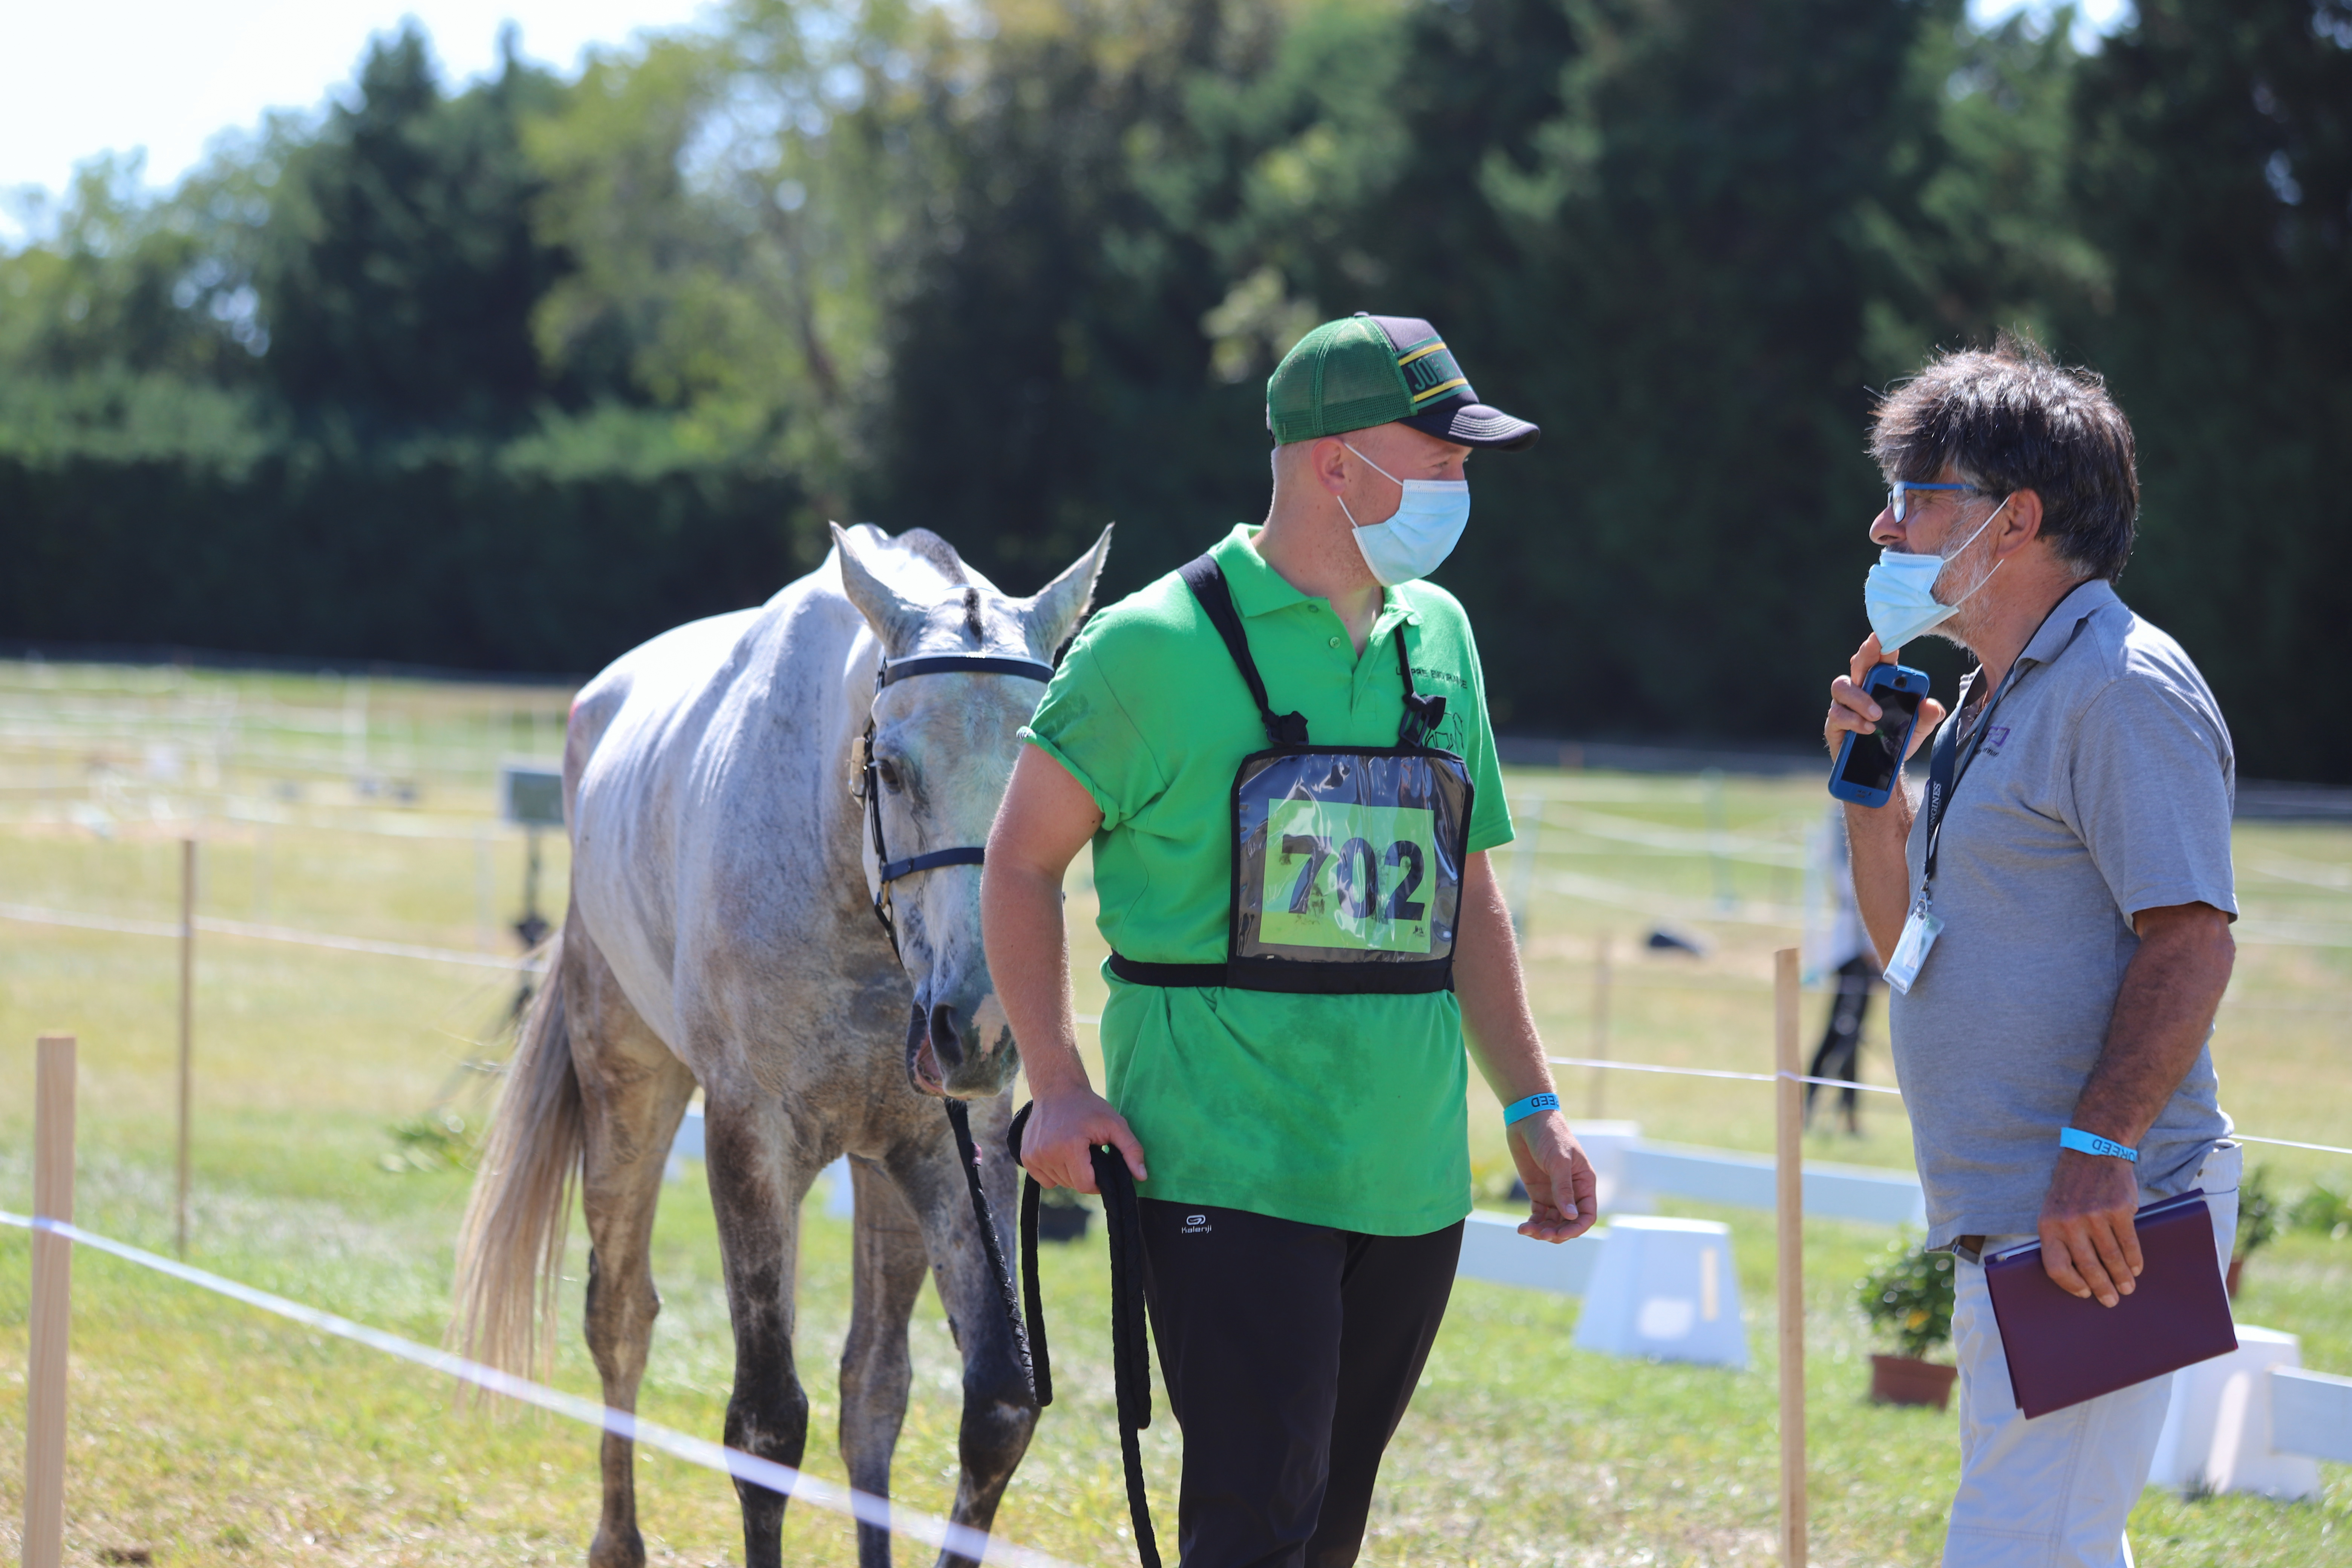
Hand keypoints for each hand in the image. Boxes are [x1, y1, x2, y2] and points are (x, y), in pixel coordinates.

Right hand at [1018, 1085, 1146, 1194]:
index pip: (1085, 1185)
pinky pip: (1045, 1179)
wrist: (1057, 1088)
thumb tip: (1142, 1177)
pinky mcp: (1026, 1156)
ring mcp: (1034, 1155)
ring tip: (1074, 1149)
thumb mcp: (1115, 1124)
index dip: (1098, 1182)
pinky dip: (1055, 1171)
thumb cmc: (1089, 1107)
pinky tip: (1060, 1152)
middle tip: (1089, 1153)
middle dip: (1085, 1174)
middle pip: (1072, 1185)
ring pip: (1059, 1182)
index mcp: (1070, 1147)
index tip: (1102, 1166)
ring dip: (1070, 1173)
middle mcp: (1047, 1153)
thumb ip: (1131, 1150)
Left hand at [1510, 1111, 1597, 1242]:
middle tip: (1541, 1234)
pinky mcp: (1538, 1193)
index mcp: (1584, 1184)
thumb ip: (1564, 1189)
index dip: (1577, 1228)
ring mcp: (1554, 1194)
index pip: (1587, 1215)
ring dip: (1543, 1231)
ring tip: (1527, 1230)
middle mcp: (1571, 1192)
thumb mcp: (1559, 1161)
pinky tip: (1523, 1228)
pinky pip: (1538, 1216)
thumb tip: (1571, 1216)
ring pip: (1553, 1222)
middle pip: (1569, 1223)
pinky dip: (1532, 1224)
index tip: (1561, 1234)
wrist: (1527, 1120)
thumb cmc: (1550, 1136)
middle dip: (1557, 1233)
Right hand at [1824, 633, 1946, 774]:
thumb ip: (1928, 716)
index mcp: (1881, 684)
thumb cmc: (1896, 741)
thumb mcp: (1918, 729)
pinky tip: (1867, 729)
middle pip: (1858, 665)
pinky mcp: (1835, 724)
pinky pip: (1837, 714)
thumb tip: (1931, 705)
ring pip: (1842, 686)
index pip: (1881, 661)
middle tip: (1875, 649)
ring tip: (1876, 714)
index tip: (1885, 637)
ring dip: (1860, 697)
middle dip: (1866, 654)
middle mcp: (1860, 689)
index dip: (1881, 647)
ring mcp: (1844, 705)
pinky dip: (1853, 720)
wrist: (1881, 770)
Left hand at [2037, 1147, 2143, 1306]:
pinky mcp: (2118, 1210)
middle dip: (2102, 1288)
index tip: (2084, 1292)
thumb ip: (2061, 1237)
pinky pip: (2128, 1243)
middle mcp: (2070, 1222)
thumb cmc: (2072, 1187)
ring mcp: (2094, 1216)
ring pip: (2111, 1257)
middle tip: (2111, 1301)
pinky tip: (2136, 1268)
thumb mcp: (2054, 1209)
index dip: (2070, 1284)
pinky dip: (2134, 1259)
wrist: (2093, 1152)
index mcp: (2048, 1225)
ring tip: (2127, 1288)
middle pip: (2087, 1266)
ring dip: (2121, 1277)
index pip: (2055, 1265)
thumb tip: (2077, 1273)